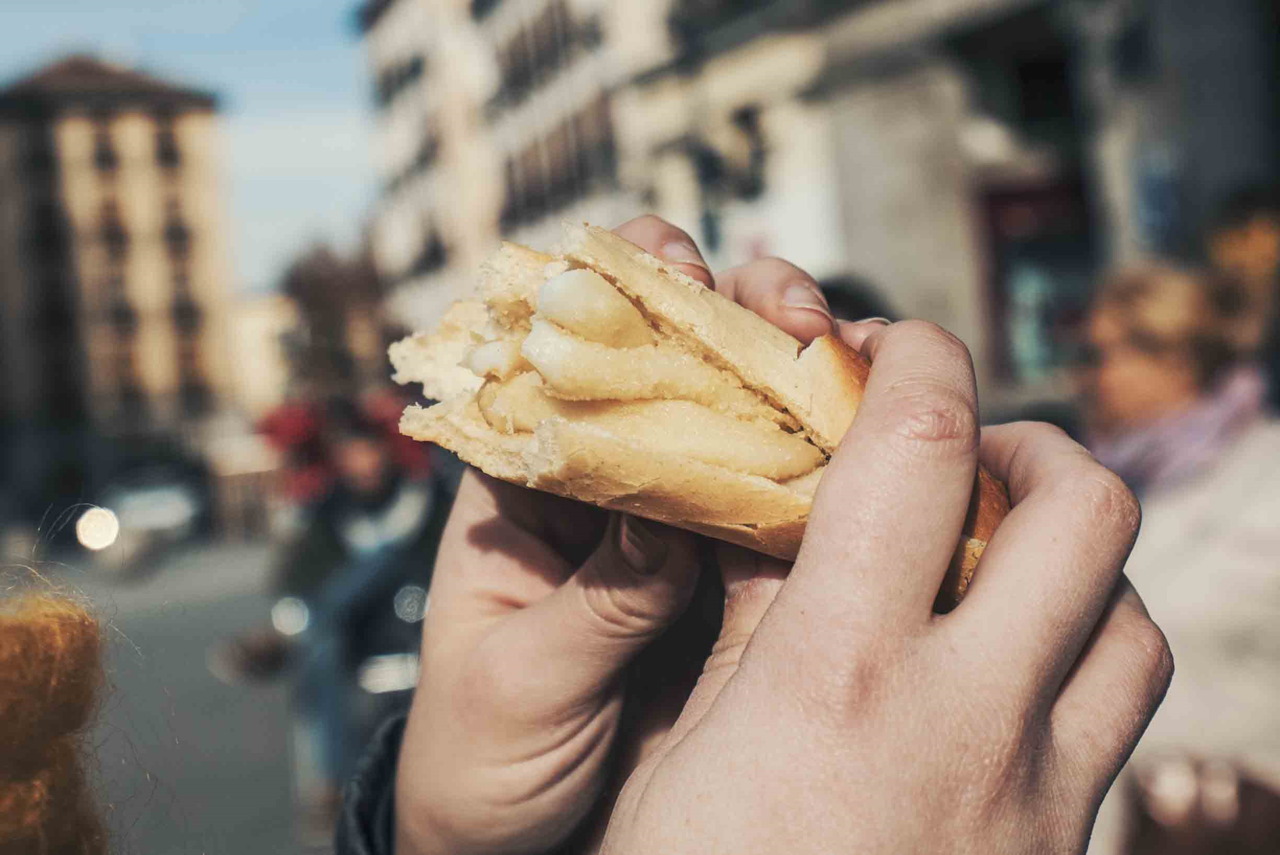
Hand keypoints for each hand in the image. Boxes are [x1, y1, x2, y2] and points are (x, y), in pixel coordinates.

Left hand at [394, 216, 880, 854]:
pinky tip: (868, 440)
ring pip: (736, 429)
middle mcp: (604, 491)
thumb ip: (597, 600)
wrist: (509, 846)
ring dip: (788, 377)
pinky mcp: (728, 583)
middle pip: (666, 373)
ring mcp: (675, 531)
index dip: (617, 297)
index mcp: (521, 493)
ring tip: (838, 348)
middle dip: (724, 317)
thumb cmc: (477, 758)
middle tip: (782, 304)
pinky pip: (779, 513)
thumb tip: (676, 518)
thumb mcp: (521, 682)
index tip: (671, 260)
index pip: (565, 365)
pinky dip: (824, 473)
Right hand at [601, 322, 1173, 854]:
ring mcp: (1040, 789)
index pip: (919, 448)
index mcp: (838, 674)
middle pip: (1084, 506)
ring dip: (1075, 554)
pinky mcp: (1067, 841)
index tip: (885, 347)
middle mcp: (966, 717)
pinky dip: (1091, 649)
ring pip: (1132, 612)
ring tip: (993, 556)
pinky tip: (1011, 664)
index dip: (915, 359)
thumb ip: (744, 623)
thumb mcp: (678, 754)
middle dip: (1033, 441)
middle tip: (963, 455)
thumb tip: (787, 518)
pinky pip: (1126, 712)